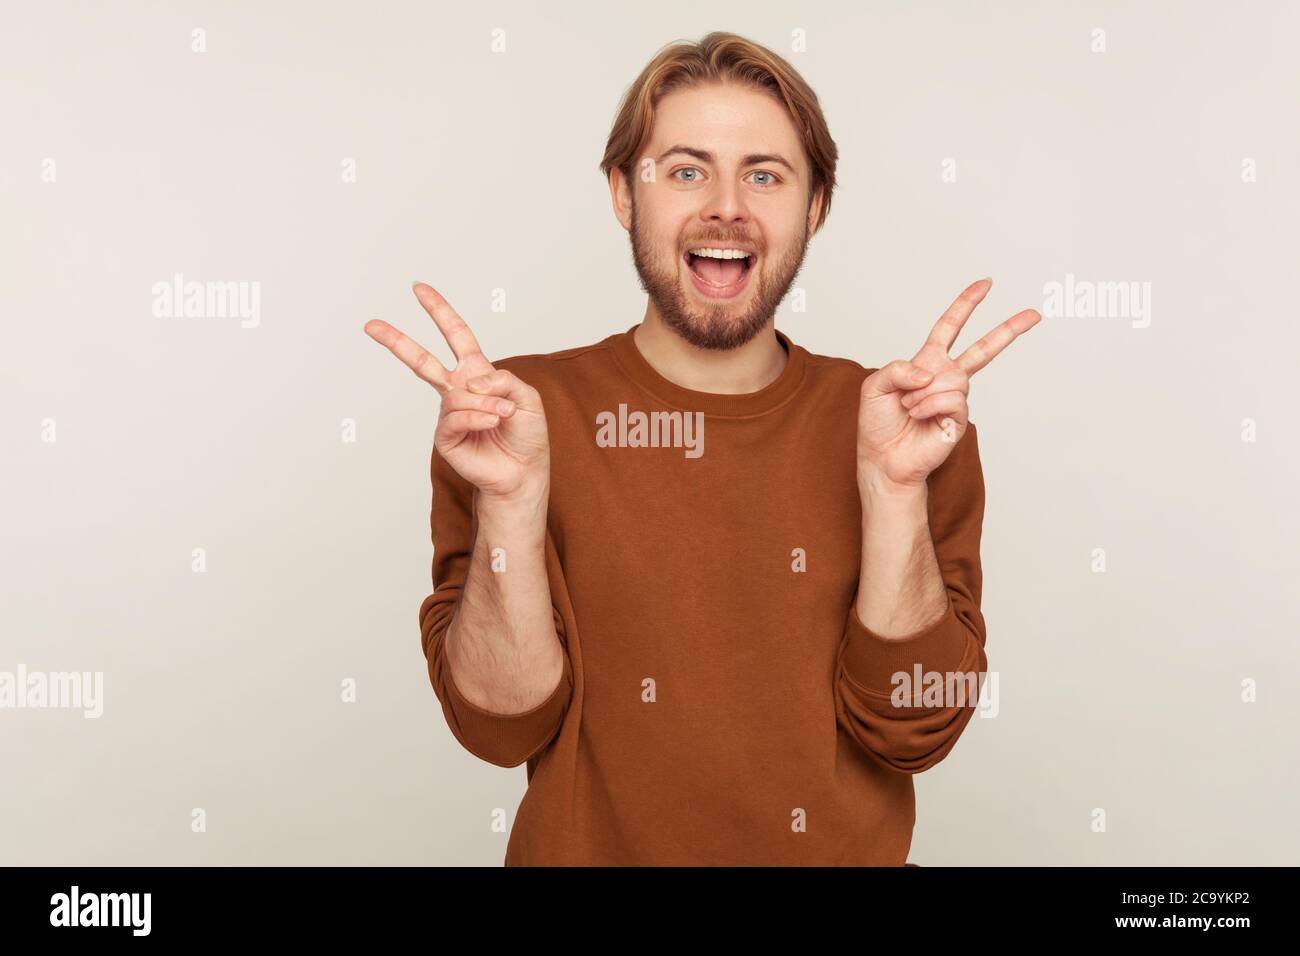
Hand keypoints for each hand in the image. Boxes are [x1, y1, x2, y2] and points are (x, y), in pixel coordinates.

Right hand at [364, 282, 549, 501]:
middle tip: (371, 325)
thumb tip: (472, 381)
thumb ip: (504, 380)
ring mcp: (449, 413)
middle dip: (396, 341)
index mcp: (475, 372)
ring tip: (503, 416)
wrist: (523, 471)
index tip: (419, 288)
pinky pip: (457, 417)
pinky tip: (492, 424)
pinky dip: (479, 418)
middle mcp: (457, 390)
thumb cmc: (526, 434)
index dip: (439, 311)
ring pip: (458, 395)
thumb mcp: (527, 397)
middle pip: (422, 360)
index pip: (455, 335)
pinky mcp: (445, 437)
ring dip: (486, 404)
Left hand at [858, 278, 1038, 491]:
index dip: (966, 304)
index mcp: (927, 362)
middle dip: (1008, 330)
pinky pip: (952, 399)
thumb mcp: (875, 385)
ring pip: (953, 379)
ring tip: (909, 408)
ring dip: (923, 393)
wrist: (882, 458)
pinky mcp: (960, 419)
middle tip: (1034, 314)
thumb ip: (898, 368)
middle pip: (982, 349)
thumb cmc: (878, 423)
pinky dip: (929, 405)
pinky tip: (919, 417)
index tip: (986, 284)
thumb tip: (931, 372)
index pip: (950, 327)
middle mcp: (946, 377)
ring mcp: (955, 399)